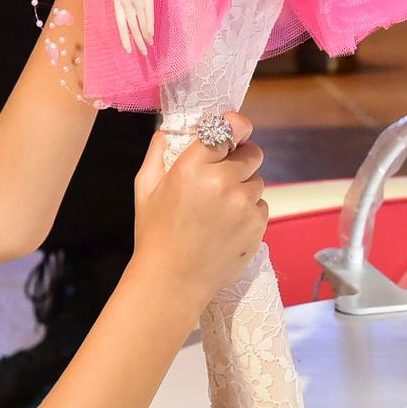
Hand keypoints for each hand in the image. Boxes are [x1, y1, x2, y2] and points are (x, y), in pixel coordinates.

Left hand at [109, 0, 153, 53]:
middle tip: (142, 53)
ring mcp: (136, 0)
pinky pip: (148, 14)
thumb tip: (129, 6)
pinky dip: (149, 26)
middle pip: (131, 27)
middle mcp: (125, 3)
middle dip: (137, 41)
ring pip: (139, 23)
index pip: (120, 24)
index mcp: (117, 0)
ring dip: (144, 37)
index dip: (124, 37)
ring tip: (148, 47)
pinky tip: (152, 35)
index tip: (128, 49)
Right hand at [132, 111, 267, 308]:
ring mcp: (244, 205)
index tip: (235, 131)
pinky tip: (227, 226)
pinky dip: (249, 212)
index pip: (230, 128)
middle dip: (240, 159)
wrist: (173, 281)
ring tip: (220, 209)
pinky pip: (261, 206)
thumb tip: (165, 131)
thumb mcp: (145, 189)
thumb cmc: (155, 234)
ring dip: (245, 188)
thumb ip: (156, 153)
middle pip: (252, 152)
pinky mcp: (257, 226)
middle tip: (223, 176)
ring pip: (257, 181)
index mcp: (193, 166)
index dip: (236, 126)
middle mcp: (223, 181)